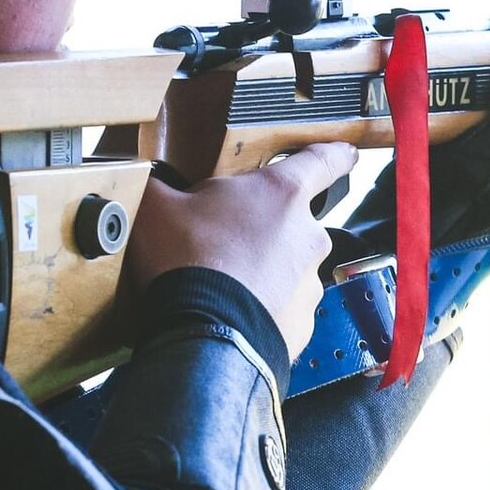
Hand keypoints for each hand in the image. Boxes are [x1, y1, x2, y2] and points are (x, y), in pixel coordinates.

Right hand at [128, 143, 359, 356]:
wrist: (204, 337)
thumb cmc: (188, 262)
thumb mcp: (157, 208)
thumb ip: (160, 186)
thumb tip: (147, 179)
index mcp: (281, 194)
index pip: (324, 160)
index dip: (333, 153)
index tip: (342, 153)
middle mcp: (308, 234)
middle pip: (294, 220)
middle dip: (264, 227)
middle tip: (225, 238)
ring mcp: (309, 281)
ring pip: (289, 266)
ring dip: (264, 269)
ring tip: (223, 282)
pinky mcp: (304, 321)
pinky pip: (284, 306)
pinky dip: (264, 306)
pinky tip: (232, 311)